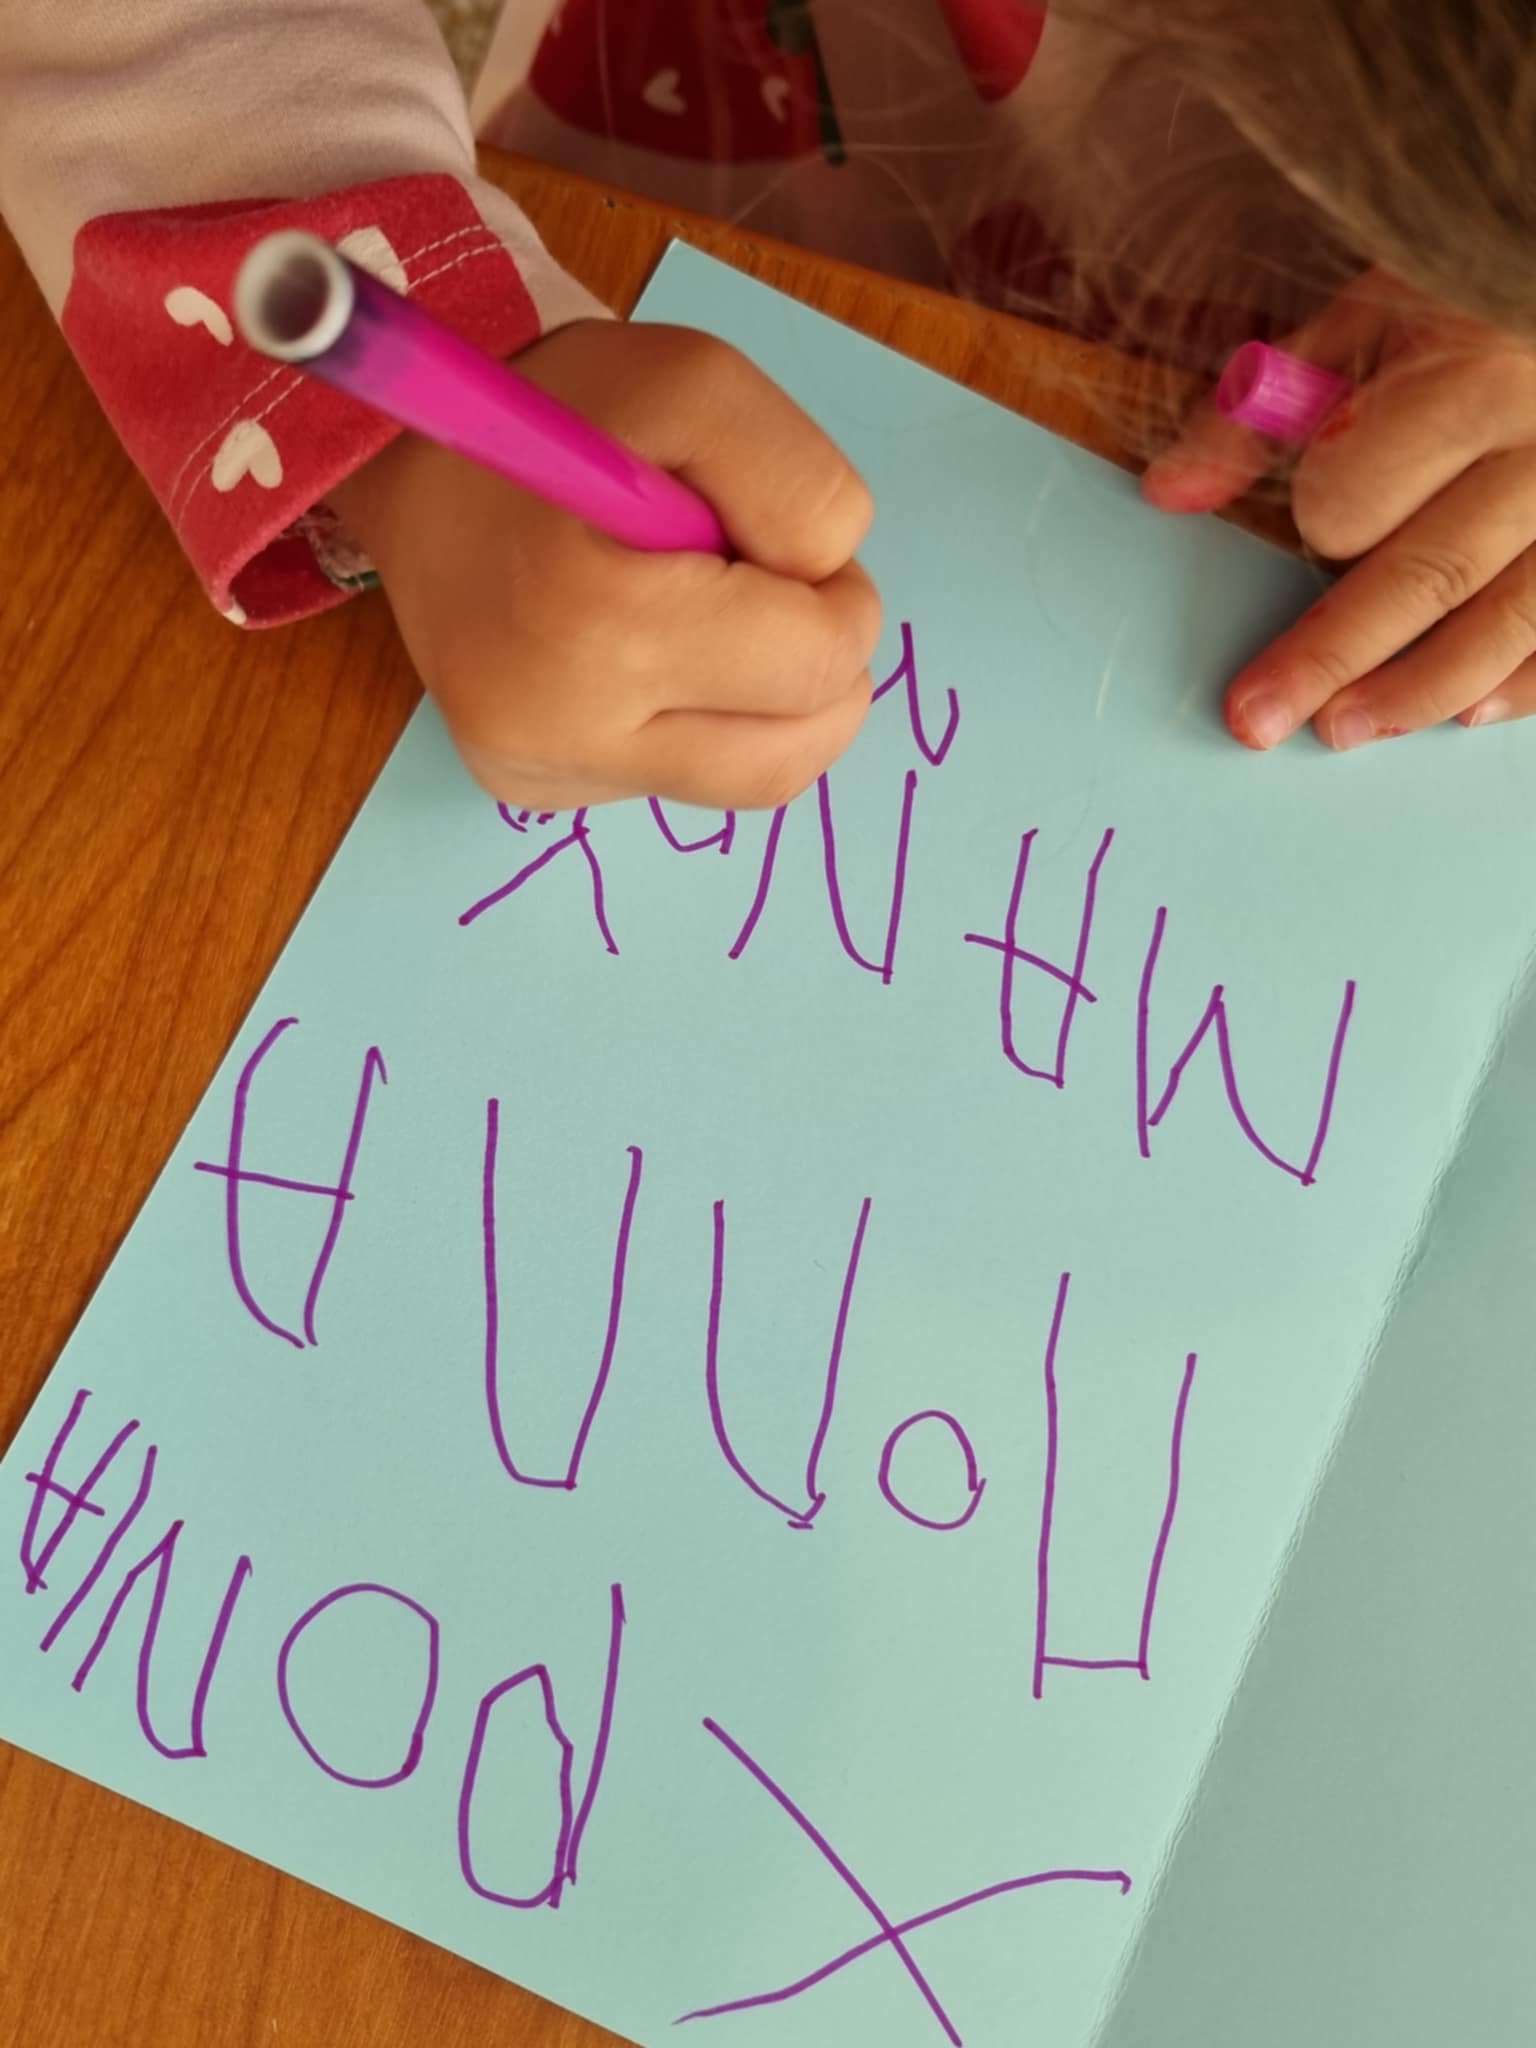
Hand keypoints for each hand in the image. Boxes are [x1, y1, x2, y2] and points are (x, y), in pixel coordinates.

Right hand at [331, 319, 880, 808]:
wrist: (410, 459)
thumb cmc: (557, 412)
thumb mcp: (696, 385)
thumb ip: (799, 481)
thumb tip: (827, 586)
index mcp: (596, 621)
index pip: (812, 665)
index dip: (834, 598)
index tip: (779, 543)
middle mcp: (560, 729)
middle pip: (790, 754)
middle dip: (814, 663)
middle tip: (765, 584)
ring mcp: (543, 773)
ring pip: (745, 783)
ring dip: (769, 702)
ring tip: (712, 615)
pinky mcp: (533, 793)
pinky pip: (677, 781)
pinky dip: (701, 720)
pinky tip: (651, 653)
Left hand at [1142, 270, 1535, 747]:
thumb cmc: (1475, 289)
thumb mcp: (1367, 318)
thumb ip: (1264, 411)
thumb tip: (1167, 492)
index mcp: (1472, 376)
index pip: (1365, 491)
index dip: (1326, 517)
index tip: (1314, 522)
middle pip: (1426, 577)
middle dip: (1332, 657)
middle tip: (1257, 719)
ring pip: (1507, 620)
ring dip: (1419, 690)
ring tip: (1343, 730)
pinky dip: (1523, 683)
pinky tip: (1465, 716)